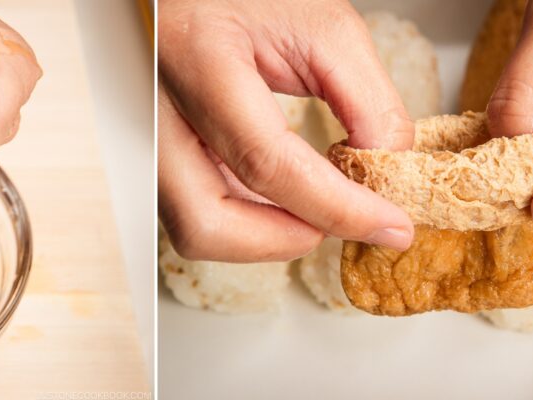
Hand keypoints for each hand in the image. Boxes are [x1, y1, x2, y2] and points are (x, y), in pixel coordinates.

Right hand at [158, 0, 415, 261]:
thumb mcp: (323, 26)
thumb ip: (367, 100)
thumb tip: (385, 175)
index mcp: (198, 60)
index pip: (265, 161)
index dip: (335, 207)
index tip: (388, 225)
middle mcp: (152, 110)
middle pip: (206, 223)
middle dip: (284, 240)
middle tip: (341, 223)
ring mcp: (144, 138)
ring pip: (195, 228)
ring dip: (266, 234)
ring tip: (317, 204)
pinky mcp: (152, 155)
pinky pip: (193, 209)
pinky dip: (246, 217)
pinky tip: (283, 194)